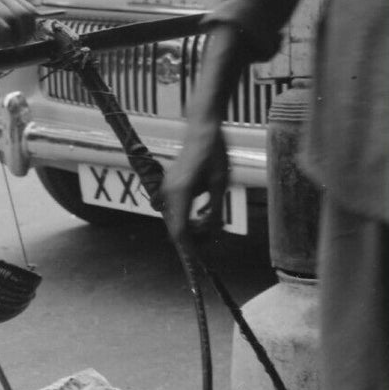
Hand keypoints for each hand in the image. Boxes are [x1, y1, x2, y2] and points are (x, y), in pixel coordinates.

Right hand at [161, 25, 252, 242]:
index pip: (179, 231)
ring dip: (192, 226)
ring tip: (213, 221)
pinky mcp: (169, 186)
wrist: (202, 129)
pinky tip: (205, 211)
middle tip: (214, 235)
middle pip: (176, 228)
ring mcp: (167, 189)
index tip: (199, 260)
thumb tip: (212, 231)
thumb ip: (215, 210)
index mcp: (181, 193)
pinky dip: (187, 216)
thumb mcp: (221, 184)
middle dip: (194, 237)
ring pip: (175, 219)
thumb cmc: (214, 152)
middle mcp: (169, 193)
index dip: (189, 249)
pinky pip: (175, 209)